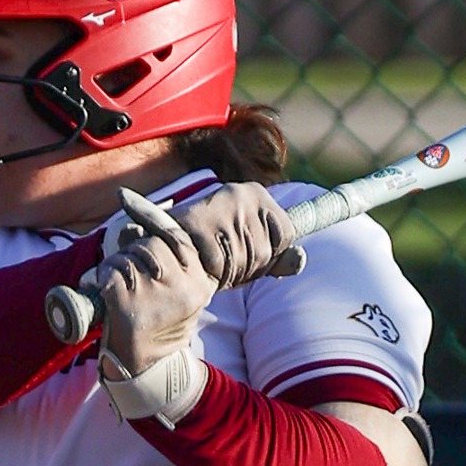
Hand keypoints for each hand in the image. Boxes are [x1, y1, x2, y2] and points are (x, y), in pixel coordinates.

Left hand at [92, 188, 218, 375]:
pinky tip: (108, 293)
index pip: (176, 238)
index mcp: (199, 282)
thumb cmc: (158, 321)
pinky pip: (109, 273)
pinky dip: (102, 279)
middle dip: (133, 253)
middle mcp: (181, 286)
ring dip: (116, 266)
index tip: (123, 196)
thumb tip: (129, 227)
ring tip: (119, 287)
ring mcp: (155, 294)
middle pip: (150, 245)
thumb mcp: (174, 291)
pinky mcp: (128, 303)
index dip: (148, 215)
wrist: (145, 365)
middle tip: (129, 274)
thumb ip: (163, 259)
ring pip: (127, 257)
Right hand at [165, 182, 304, 288]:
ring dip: (227, 271)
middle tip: (222, 257)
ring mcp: (220, 207)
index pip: (287, 235)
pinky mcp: (198, 224)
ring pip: (244, 259)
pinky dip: (210, 273)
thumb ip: (279, 258)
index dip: (270, 253)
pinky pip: (219, 264)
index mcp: (256, 193)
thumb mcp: (252, 253)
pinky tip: (198, 262)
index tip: (246, 249)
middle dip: (247, 266)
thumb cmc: (214, 250)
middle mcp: (241, 193)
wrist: (164, 248)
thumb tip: (301, 259)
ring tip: (209, 259)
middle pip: (265, 251)